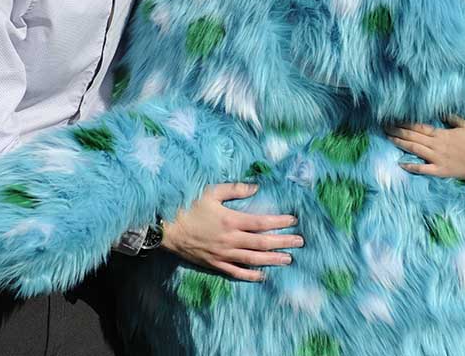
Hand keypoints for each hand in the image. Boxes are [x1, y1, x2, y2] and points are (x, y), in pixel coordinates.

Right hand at [161, 182, 303, 281]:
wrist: (164, 228)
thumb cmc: (187, 206)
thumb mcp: (211, 192)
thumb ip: (235, 189)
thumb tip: (256, 187)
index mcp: (231, 220)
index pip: (261, 222)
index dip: (279, 222)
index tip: (293, 221)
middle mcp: (230, 239)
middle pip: (262, 242)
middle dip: (283, 242)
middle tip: (300, 242)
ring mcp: (222, 254)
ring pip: (253, 259)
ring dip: (272, 259)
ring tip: (288, 259)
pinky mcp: (214, 264)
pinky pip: (235, 272)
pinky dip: (250, 275)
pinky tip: (262, 275)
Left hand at [387, 114, 464, 179]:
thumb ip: (452, 119)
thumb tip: (442, 113)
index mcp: (441, 134)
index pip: (419, 127)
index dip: (405, 123)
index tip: (393, 119)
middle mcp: (436, 144)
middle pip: (413, 136)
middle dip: (397, 131)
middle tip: (384, 126)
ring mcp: (437, 158)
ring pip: (414, 149)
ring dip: (400, 143)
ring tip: (388, 138)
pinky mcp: (440, 170)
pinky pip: (422, 168)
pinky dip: (411, 166)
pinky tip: (400, 163)